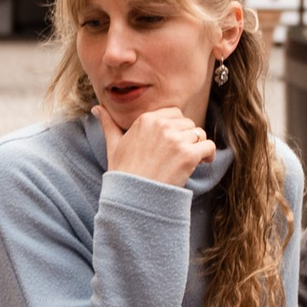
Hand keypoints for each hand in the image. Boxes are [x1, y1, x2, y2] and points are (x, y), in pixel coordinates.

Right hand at [100, 105, 215, 187]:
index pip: (174, 113)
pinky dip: (209, 155)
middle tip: (181, 154)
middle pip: (188, 123)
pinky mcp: (188, 155)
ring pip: (199, 134)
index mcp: (146, 119)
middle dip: (188, 137)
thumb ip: (108, 124)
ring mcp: (175, 140)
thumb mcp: (113, 145)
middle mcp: (161, 125)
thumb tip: (97, 108)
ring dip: (197, 146)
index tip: (173, 143)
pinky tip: (202, 163)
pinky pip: (209, 146)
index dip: (176, 128)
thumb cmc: (123, 173)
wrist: (132, 198)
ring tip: (190, 161)